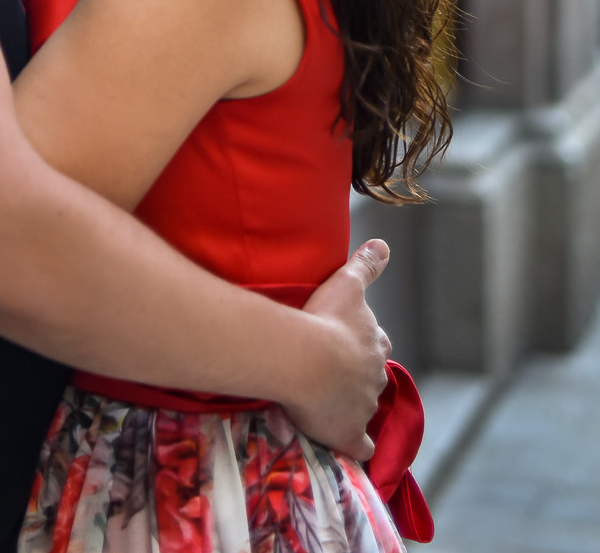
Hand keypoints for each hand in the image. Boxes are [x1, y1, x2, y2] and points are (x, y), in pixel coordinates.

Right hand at [283, 241, 391, 458]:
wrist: (307, 360)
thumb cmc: (324, 319)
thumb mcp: (346, 284)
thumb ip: (365, 265)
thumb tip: (384, 243)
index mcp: (374, 342)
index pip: (375, 342)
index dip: (362, 343)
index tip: (346, 343)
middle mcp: (375, 375)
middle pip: (371, 376)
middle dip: (358, 375)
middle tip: (332, 372)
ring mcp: (364, 407)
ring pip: (364, 408)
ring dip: (352, 406)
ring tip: (330, 403)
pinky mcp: (350, 433)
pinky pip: (362, 446)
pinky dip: (360, 446)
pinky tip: (354, 448)